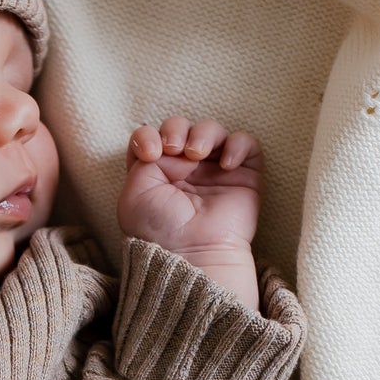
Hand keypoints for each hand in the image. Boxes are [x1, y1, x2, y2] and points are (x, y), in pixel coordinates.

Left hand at [118, 116, 262, 307]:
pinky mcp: (243, 175)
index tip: (150, 152)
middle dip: (175, 129)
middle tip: (174, 148)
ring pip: (212, 130)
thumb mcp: (134, 191)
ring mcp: (214, 171)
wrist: (192, 252)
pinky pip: (246, 143)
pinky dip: (237, 145)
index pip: (151, 136)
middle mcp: (185, 169)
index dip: (148, 135)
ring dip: (203, 133)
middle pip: (180, 127)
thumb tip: (171, 144)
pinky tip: (225, 165)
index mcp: (156, 172)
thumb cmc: (159, 229)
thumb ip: (143, 155)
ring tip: (196, 153)